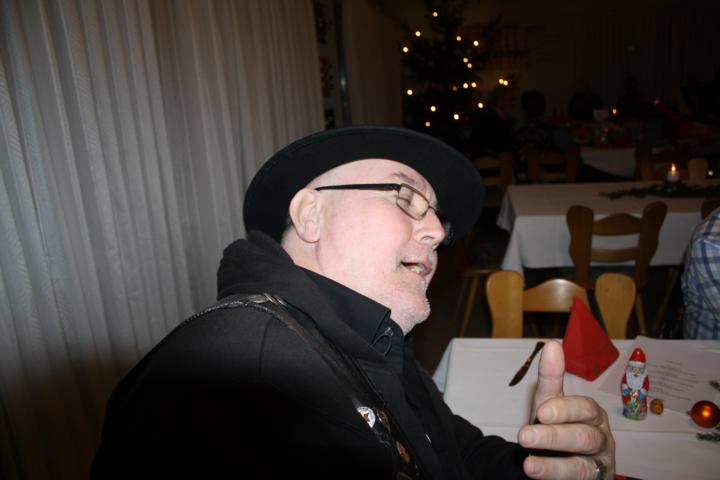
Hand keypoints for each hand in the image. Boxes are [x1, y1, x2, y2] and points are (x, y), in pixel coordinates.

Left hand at [517, 340, 615, 478]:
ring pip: (582, 466)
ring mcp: (598, 464)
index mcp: (592, 414)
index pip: (583, 409)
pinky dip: (555, 477)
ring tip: (528, 465)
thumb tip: (552, 344)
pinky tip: (535, 471)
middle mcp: (600, 439)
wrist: (561, 461)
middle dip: (554, 437)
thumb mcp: (551, 403)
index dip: (564, 410)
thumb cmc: (560, 427)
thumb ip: (551, 379)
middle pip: (584, 437)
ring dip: (554, 466)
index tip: (541, 411)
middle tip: (525, 436)